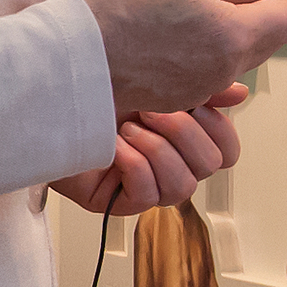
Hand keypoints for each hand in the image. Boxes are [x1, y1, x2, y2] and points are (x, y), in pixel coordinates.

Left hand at [51, 97, 247, 215]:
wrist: (48, 107)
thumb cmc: (99, 92)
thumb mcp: (155, 82)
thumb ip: (199, 88)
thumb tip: (238, 93)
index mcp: (183, 139)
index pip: (228, 151)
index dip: (220, 129)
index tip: (194, 103)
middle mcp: (170, 166)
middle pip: (209, 166)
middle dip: (182, 133)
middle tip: (149, 111)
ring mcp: (146, 188)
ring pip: (182, 187)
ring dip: (156, 151)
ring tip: (127, 129)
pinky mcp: (119, 204)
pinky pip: (147, 196)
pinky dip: (133, 166)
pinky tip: (115, 148)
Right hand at [78, 0, 286, 115]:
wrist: (71, 64)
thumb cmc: (117, 13)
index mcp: (233, 32)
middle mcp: (225, 67)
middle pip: (266, 38)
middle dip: (273, 16)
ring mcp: (202, 87)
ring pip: (236, 53)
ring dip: (231, 31)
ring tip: (196, 7)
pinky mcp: (179, 97)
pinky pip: (209, 68)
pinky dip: (205, 48)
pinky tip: (176, 33)